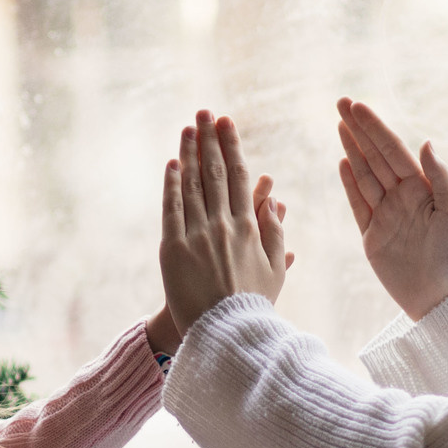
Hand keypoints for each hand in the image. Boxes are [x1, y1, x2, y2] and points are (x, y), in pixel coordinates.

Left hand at [160, 111, 291, 334]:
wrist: (223, 335)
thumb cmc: (252, 306)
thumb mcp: (275, 271)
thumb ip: (275, 234)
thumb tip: (274, 200)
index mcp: (249, 228)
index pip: (239, 177)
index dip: (232, 148)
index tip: (227, 124)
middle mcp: (223, 226)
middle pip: (214, 174)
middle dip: (210, 140)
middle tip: (205, 113)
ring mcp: (197, 236)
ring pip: (192, 185)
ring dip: (189, 153)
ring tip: (188, 128)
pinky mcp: (173, 249)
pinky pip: (172, 209)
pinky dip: (171, 184)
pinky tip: (171, 164)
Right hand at [335, 98, 447, 319]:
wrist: (440, 297)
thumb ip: (440, 178)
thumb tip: (426, 142)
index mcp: (422, 188)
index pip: (393, 150)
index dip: (375, 127)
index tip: (358, 106)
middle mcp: (402, 196)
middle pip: (375, 156)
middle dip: (359, 130)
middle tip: (341, 103)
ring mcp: (385, 214)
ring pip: (364, 175)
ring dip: (351, 150)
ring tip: (339, 125)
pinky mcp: (372, 235)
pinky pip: (357, 204)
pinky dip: (349, 183)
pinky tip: (342, 162)